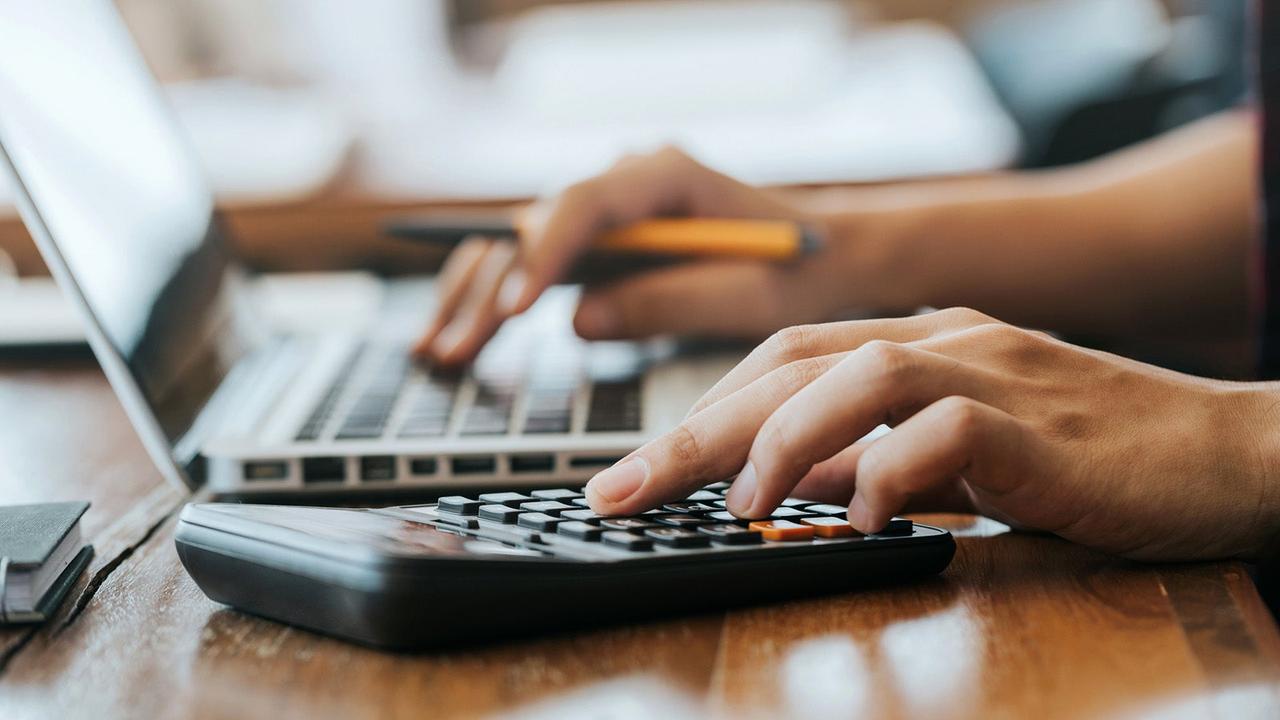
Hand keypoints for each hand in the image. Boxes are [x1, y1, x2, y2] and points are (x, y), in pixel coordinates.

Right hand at [414, 148, 847, 363]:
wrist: (828, 253)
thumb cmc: (800, 270)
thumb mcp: (749, 296)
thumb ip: (668, 303)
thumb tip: (577, 320)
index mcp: (667, 175)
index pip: (586, 205)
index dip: (543, 255)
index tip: (515, 309)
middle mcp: (625, 179)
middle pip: (535, 225)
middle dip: (489, 289)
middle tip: (451, 350)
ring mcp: (609, 207)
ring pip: (520, 242)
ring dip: (475, 295)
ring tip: (434, 351)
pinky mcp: (603, 239)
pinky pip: (536, 263)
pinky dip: (496, 298)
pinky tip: (457, 335)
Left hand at [583, 307, 1279, 560]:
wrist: (1224, 453)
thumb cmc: (1088, 458)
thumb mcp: (960, 458)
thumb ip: (877, 459)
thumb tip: (789, 487)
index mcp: (919, 343)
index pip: (782, 363)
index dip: (701, 413)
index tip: (632, 471)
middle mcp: (945, 340)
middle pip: (790, 365)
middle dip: (694, 431)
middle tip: (620, 490)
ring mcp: (993, 372)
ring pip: (855, 374)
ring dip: (778, 440)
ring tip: (736, 504)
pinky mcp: (1038, 421)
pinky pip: (944, 432)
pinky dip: (889, 473)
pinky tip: (864, 519)